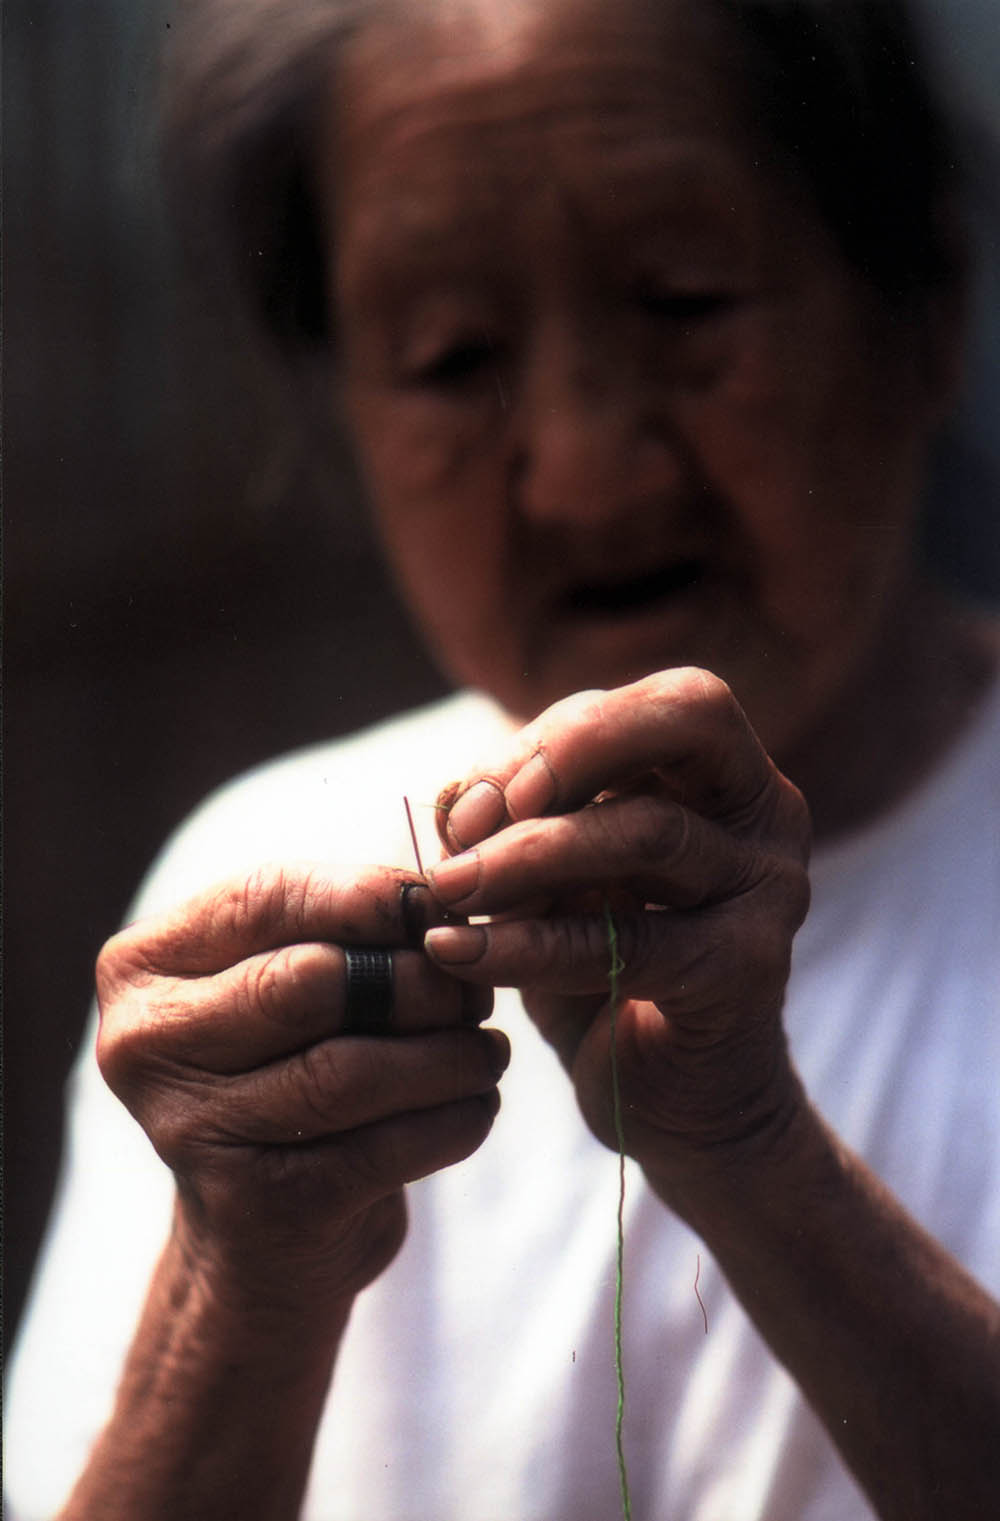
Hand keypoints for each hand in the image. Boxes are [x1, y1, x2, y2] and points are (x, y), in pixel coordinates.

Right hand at [96, 866, 508, 1307]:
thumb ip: (338, 929)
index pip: (266, 896)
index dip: (370, 894)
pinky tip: (477, 1104)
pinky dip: (454, 1119)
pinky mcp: (258, 1206)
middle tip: (474, 992)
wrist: (261, 1239)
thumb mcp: (284, 985)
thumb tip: (439, 897)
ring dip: (448, 1054)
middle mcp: (146, 1045)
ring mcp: (192, 1130)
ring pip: (351, 1069)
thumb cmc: (284, 1077)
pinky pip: (385, 1145)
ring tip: (487, 1050)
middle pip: (311, 981)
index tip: (442, 909)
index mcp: (144, 968)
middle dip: (417, 980)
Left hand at [423, 668, 810, 1191]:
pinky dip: (530, 944)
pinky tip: (460, 953)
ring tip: (451, 888)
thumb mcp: (554, 882)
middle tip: (476, 821)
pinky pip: (628, 941)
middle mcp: (767, 816)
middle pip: (692, 718)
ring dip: (528, 854)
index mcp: (727, 776)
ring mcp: (769, 890)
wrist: (681, 1103)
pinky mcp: (748, 969)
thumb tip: (456, 799)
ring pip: (650, 830)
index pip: (654, 704)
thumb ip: (517, 827)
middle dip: (566, 752)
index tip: (472, 801)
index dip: (559, 732)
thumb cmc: (608, 971)